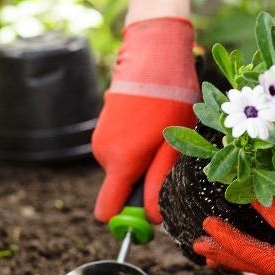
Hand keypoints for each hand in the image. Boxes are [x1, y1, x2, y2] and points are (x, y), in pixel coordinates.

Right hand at [92, 17, 199, 223]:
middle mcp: (103, 154)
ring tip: (159, 135)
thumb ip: (158, 184)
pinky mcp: (103, 127)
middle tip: (166, 159)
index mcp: (120, 163)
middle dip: (141, 185)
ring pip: (122, 170)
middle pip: (119, 190)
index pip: (106, 212)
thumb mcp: (173, 146)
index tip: (147, 214)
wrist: (153, 55)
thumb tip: (151, 217)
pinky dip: (134, 147)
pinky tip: (149, 125)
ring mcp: (100, 139)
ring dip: (141, 162)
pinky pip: (119, 151)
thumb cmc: (171, 100)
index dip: (127, 219)